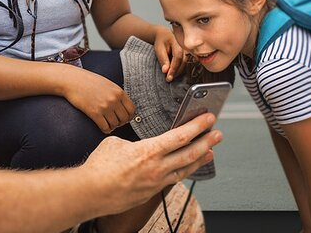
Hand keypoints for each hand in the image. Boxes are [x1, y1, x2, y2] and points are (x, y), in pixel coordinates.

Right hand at [62, 67, 135, 133]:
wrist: (72, 80)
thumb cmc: (88, 81)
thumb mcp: (107, 84)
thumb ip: (116, 94)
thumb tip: (124, 107)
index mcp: (118, 91)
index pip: (132, 110)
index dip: (128, 116)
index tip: (123, 117)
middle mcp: (114, 99)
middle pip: (125, 119)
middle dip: (120, 122)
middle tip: (114, 121)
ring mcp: (105, 106)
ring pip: (115, 124)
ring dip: (112, 126)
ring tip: (107, 123)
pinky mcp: (94, 113)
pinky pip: (105, 127)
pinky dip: (105, 129)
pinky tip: (101, 126)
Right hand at [82, 113, 222, 214]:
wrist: (92, 192)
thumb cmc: (99, 168)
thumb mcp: (114, 143)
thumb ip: (130, 142)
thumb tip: (133, 145)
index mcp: (149, 151)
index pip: (181, 136)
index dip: (197, 126)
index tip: (208, 118)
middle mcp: (157, 167)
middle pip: (190, 153)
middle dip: (207, 142)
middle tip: (218, 134)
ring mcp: (156, 182)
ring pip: (185, 169)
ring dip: (199, 159)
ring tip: (210, 152)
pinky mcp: (151, 193)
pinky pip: (172, 180)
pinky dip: (183, 171)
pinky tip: (185, 168)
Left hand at [153, 26, 185, 80]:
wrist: (165, 35)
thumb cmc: (161, 41)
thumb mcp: (159, 49)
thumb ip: (163, 59)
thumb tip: (165, 71)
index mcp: (177, 43)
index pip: (178, 57)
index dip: (173, 68)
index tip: (168, 76)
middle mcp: (185, 47)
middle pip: (183, 61)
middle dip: (176, 72)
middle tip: (168, 79)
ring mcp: (188, 51)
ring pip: (186, 63)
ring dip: (179, 72)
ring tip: (170, 77)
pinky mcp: (188, 55)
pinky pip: (186, 63)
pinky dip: (180, 69)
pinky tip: (174, 73)